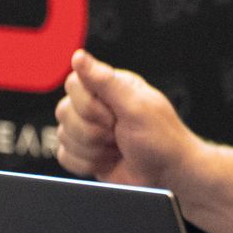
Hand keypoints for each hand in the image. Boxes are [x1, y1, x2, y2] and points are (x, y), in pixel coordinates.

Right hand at [54, 49, 199, 188]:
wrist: (168, 176)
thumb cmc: (161, 139)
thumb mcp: (136, 106)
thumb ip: (105, 81)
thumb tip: (78, 56)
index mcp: (109, 87)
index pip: (73, 84)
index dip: (89, 106)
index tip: (114, 117)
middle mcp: (95, 105)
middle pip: (64, 112)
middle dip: (94, 132)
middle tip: (119, 134)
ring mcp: (87, 130)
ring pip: (64, 136)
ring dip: (94, 149)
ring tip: (118, 148)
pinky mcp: (83, 153)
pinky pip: (65, 157)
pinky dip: (87, 163)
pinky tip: (108, 160)